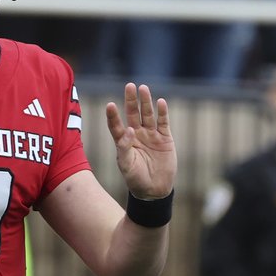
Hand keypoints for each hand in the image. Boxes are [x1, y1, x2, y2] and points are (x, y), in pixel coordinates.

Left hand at [106, 82, 174, 200]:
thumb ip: (124, 147)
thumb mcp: (126, 166)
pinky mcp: (165, 138)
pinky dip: (162, 112)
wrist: (154, 190)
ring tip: (143, 88)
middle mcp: (136, 135)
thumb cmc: (136, 179)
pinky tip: (161, 102)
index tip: (110, 105)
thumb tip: (129, 129)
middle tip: (130, 86)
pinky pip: (163, 122)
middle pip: (133, 114)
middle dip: (131, 100)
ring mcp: (151, 135)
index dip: (113, 116)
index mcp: (124, 141)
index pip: (116, 125)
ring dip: (146, 102)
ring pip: (148, 115)